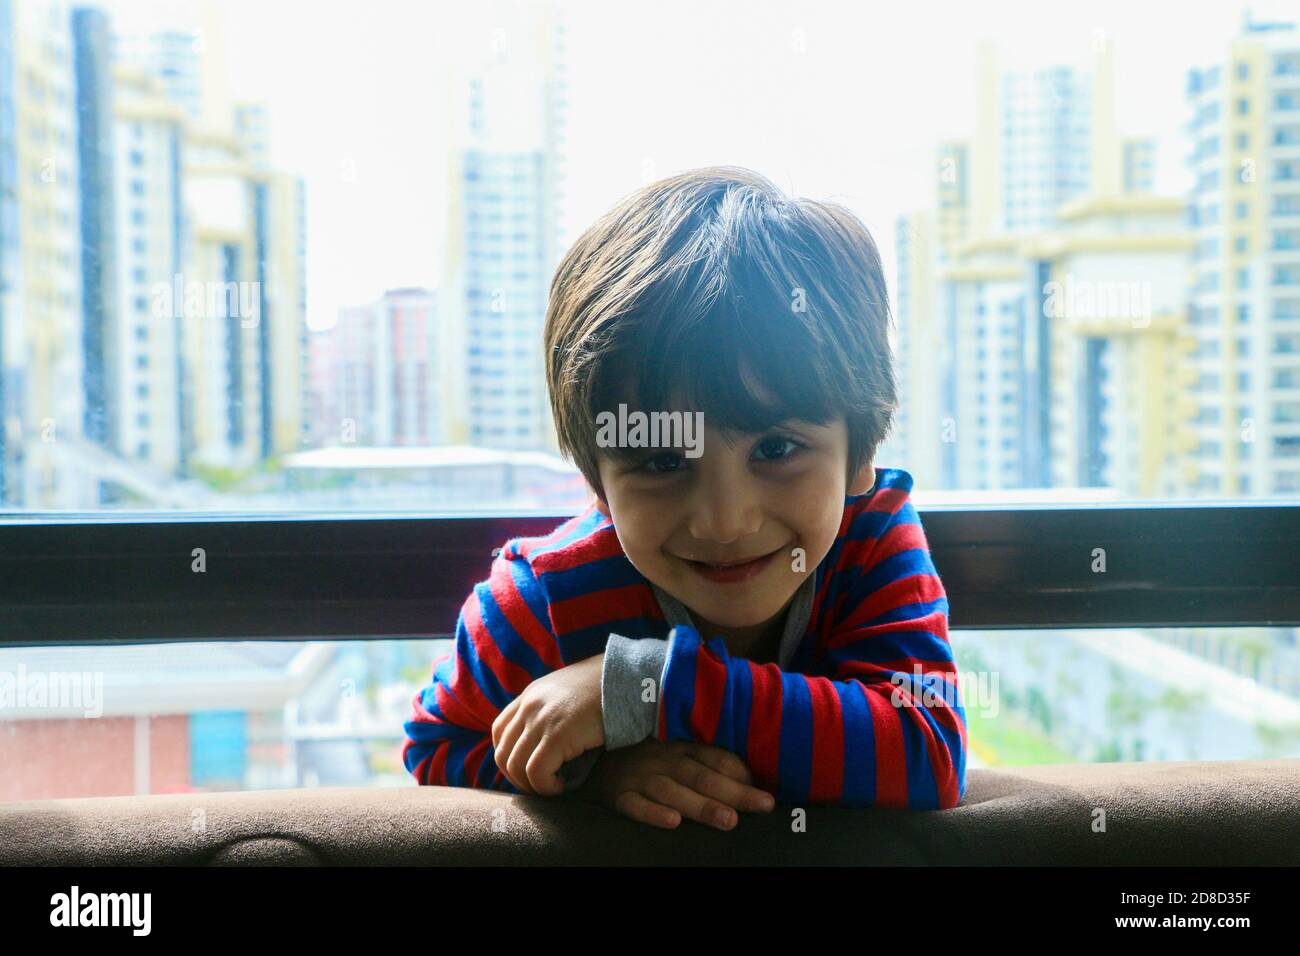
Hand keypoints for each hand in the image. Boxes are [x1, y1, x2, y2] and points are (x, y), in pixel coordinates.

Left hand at [491, 653, 604, 795]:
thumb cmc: (607, 692)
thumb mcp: (568, 695)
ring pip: (515, 767)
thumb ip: (550, 712)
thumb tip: (543, 746)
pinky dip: (547, 787)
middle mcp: (530, 705)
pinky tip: (563, 786)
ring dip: (533, 786)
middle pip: (502, 754)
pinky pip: (537, 773)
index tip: (529, 770)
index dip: (510, 757)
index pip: (499, 732)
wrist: (630, 679)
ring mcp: (541, 719)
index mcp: (531, 695)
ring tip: (554, 787)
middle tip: (542, 787)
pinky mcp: (557, 735)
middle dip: (518, 779)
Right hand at [575, 738, 775, 829]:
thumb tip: (747, 777)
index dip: (741, 774)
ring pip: (674, 792)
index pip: (715, 758)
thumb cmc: (645, 757)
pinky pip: (636, 805)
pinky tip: (672, 823)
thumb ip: (707, 762)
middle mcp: (663, 761)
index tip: (766, 791)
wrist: (591, 758)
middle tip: (762, 806)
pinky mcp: (619, 795)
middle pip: (702, 777)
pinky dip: (653, 813)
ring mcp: (640, 778)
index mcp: (680, 747)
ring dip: (702, 806)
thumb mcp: (675, 751)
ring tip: (728, 820)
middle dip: (734, 793)